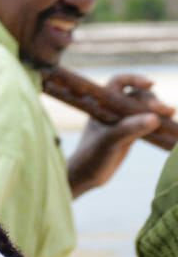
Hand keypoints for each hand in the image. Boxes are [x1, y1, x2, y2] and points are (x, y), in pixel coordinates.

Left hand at [67, 73, 168, 196]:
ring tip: (170, 116)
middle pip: (138, 95)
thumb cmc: (91, 157)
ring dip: (159, 111)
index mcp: (102, 105)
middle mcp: (112, 110)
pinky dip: (160, 124)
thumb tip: (155, 118)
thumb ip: (130, 128)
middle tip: (166, 111)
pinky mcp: (131, 133)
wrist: (86, 177)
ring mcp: (122, 121)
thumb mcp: (110, 141)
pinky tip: (171, 128)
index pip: (119, 82)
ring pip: (146, 109)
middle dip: (153, 100)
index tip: (151, 83)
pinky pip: (148, 123)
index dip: (135, 78)